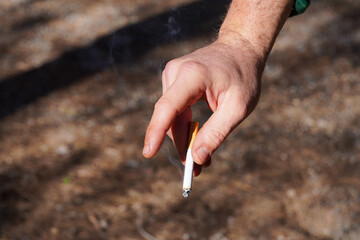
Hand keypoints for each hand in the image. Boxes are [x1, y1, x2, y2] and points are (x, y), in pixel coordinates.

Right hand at [143, 33, 264, 175]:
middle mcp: (176, 72)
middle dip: (180, 144)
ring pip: (171, 116)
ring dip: (183, 138)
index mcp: (192, 75)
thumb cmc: (243, 76)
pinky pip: (175, 110)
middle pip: (169, 117)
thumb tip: (196, 158)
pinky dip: (184, 126)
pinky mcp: (174, 80)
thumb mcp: (238, 108)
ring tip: (200, 160)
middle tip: (196, 170)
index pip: (167, 107)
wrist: (240, 49)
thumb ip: (216, 133)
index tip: (148, 153)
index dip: (156, 131)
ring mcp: (173, 74)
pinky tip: (195, 140)